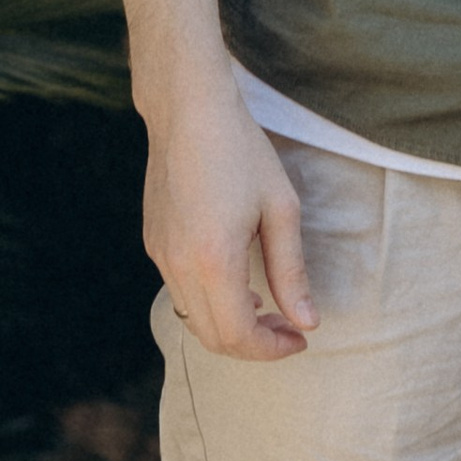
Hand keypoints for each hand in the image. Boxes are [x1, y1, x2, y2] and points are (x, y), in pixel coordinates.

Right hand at [141, 63, 316, 360]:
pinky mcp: (153, 242)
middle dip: (253, 345)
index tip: (300, 338)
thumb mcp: (281, 210)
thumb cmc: (241, 152)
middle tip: (289, 328)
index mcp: (212, 260)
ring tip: (267, 307)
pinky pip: (181, 292)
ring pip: (193, 319)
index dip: (271, 349)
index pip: (237, 336)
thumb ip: (291, 272)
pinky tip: (237, 282)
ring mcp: (160, 254)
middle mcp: (177, 265)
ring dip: (230, 326)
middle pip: (212, 338)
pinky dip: (210, 303)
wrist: (188, 111)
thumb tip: (307, 322)